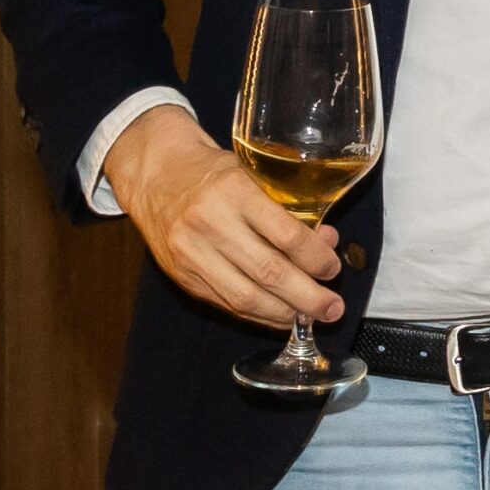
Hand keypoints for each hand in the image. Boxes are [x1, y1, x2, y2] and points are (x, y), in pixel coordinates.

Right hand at [103, 102, 344, 328]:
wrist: (156, 175)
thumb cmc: (213, 172)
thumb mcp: (254, 174)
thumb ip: (290, 207)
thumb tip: (328, 241)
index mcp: (235, 191)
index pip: (286, 234)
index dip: (315, 258)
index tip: (333, 269)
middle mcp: (211, 224)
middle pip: (268, 272)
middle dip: (307, 297)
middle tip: (333, 309)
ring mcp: (192, 254)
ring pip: (245, 296)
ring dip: (284, 313)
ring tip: (311, 317)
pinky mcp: (182, 276)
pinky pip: (226, 304)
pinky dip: (257, 314)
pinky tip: (279, 316)